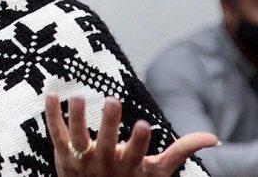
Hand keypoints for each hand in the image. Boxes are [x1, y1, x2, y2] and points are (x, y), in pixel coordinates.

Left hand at [45, 93, 217, 175]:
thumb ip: (181, 151)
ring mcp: (82, 159)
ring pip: (78, 138)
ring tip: (76, 96)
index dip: (137, 141)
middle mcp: (105, 163)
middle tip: (111, 100)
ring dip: (76, 118)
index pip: (134, 154)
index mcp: (129, 166)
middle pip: (105, 144)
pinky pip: (56, 133)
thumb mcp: (156, 171)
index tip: (141, 124)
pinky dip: (52, 115)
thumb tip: (212, 138)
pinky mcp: (63, 154)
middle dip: (108, 123)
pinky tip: (51, 94)